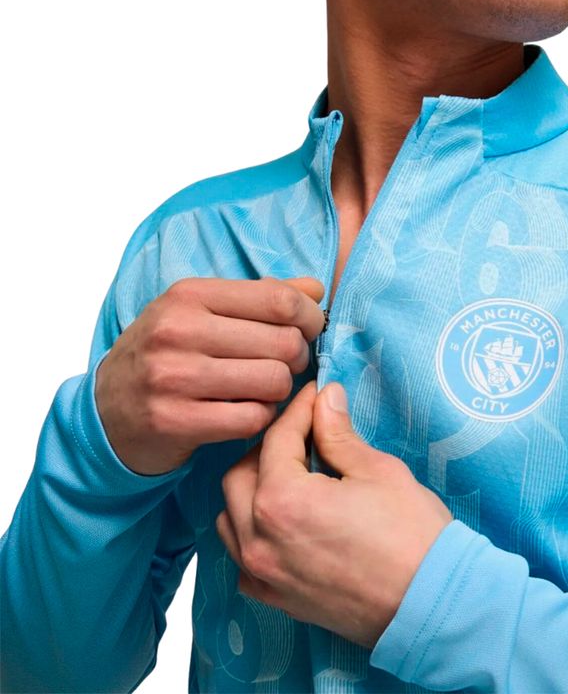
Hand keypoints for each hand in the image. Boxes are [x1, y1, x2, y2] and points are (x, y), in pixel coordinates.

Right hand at [95, 276, 325, 474]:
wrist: (106, 411)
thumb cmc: (167, 354)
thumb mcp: (202, 311)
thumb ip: (260, 297)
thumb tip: (317, 290)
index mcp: (189, 295)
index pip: (278, 299)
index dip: (309, 317)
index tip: (310, 329)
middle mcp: (178, 330)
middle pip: (284, 342)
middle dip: (299, 356)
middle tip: (288, 364)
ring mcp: (173, 377)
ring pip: (274, 381)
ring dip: (281, 390)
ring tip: (266, 388)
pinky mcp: (175, 421)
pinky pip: (253, 419)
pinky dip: (262, 418)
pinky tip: (248, 412)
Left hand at [215, 380, 453, 648]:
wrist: (434, 604)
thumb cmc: (412, 536)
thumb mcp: (377, 470)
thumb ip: (339, 433)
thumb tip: (325, 400)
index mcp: (283, 500)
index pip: (277, 439)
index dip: (298, 409)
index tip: (315, 395)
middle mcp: (260, 539)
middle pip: (241, 475)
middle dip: (269, 447)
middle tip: (304, 432)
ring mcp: (264, 574)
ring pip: (232, 517)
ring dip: (253, 489)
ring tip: (291, 474)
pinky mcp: (276, 599)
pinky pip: (243, 558)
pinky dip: (253, 533)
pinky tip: (285, 522)